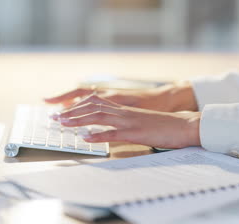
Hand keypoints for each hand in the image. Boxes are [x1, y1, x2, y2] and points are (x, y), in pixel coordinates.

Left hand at [51, 95, 200, 148]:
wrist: (184, 125)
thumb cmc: (163, 125)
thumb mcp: (140, 120)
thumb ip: (123, 121)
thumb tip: (107, 128)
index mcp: (123, 108)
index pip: (95, 101)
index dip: (77, 104)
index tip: (62, 109)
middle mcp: (123, 111)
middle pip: (92, 107)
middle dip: (71, 111)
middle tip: (54, 117)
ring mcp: (129, 121)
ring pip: (98, 117)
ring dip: (78, 120)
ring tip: (63, 124)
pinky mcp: (135, 132)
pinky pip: (113, 133)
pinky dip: (98, 135)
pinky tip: (86, 138)